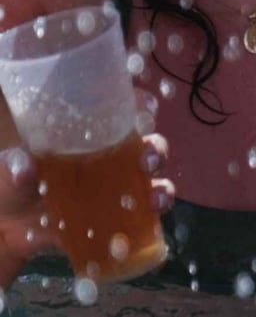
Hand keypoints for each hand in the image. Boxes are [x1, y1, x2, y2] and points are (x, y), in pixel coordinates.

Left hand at [0, 112, 173, 286]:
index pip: (121, 111)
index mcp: (87, 135)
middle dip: (156, 148)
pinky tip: (148, 221)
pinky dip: (150, 221)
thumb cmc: (8, 182)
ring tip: (155, 196)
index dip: (139, 104)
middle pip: (146, 145)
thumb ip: (13, 165)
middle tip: (149, 158)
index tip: (145, 104)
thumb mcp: (6, 168)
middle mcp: (109, 157)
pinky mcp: (114, 219)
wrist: (3, 229)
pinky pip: (141, 218)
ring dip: (161, 187)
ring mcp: (114, 189)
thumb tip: (25, 167)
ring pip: (151, 182)